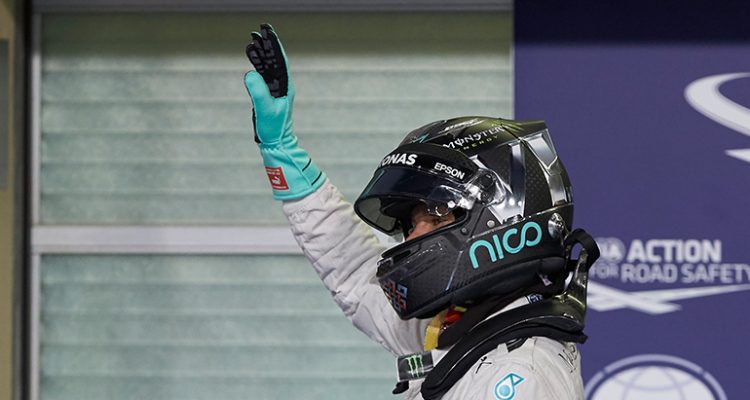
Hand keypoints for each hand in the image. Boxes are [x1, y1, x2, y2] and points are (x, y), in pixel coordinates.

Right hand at [243, 24, 324, 200]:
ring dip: (260, 55)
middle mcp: (282, 87)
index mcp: (286, 87)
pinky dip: (257, 66)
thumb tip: (250, 74)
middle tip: (259, 33)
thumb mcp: (265, 110)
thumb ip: (258, 92)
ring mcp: (275, 91)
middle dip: (266, 47)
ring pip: (268, 68)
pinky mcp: (268, 96)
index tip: (268, 33)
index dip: (274, 46)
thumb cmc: (274, 129)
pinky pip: (262, 77)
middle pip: (274, 61)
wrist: (276, 144)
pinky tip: (251, 60)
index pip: (280, 61)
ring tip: (252, 42)